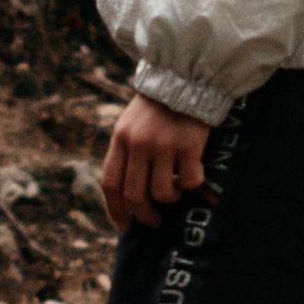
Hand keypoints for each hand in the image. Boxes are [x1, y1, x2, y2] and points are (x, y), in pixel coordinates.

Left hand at [102, 90, 210, 231]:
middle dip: (143, 215)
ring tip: (176, 187)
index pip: (110, 183)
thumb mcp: (132, 123)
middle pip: (134, 195)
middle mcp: (139, 143)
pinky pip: (189, 182)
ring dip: (170, 198)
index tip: (123, 226)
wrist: (187, 76)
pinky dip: (192, 184)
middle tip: (153, 222)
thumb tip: (127, 195)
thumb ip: (127, 152)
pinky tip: (193, 172)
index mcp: (121, 138)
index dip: (114, 210)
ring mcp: (164, 145)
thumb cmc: (159, 105)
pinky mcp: (189, 145)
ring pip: (162, 193)